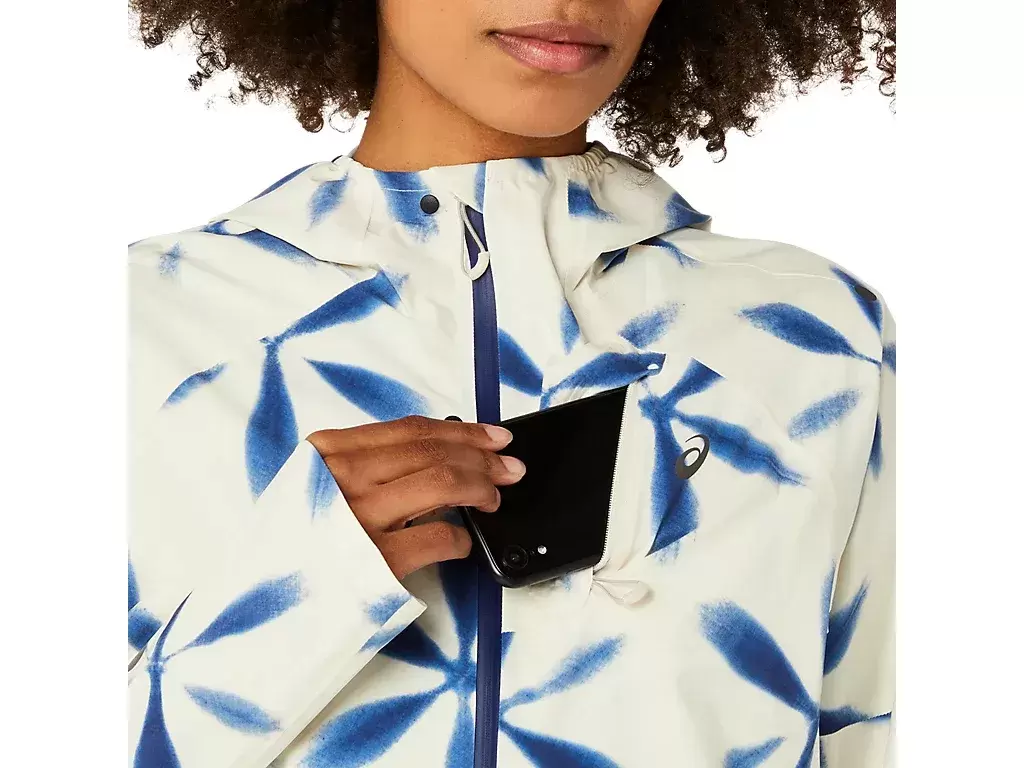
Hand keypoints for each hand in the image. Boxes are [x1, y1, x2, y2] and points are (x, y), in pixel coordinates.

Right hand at [307, 416, 524, 578]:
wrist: (261, 603)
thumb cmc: (297, 544)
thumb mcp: (315, 487)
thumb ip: (365, 465)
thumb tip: (438, 454)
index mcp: (328, 452)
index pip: (412, 430)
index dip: (462, 430)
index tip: (493, 436)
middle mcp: (343, 478)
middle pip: (435, 451)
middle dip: (484, 456)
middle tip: (510, 466)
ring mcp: (359, 519)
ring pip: (444, 482)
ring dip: (481, 487)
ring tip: (493, 498)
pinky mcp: (376, 562)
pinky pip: (440, 538)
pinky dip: (462, 538)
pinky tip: (463, 541)